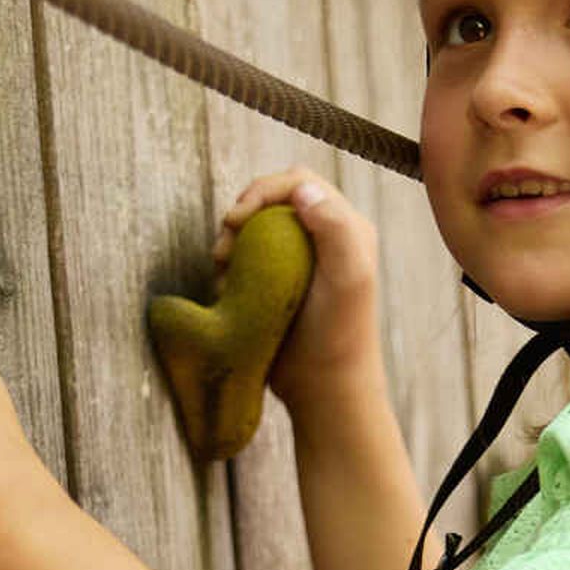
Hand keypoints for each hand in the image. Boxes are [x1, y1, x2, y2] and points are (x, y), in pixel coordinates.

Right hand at [218, 168, 381, 406]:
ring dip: (232, 240)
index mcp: (346, 226)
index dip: (263, 190)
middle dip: (243, 211)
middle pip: (274, 200)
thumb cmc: (339, 333)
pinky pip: (246, 258)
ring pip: (255, 227)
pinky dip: (230, 265)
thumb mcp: (347, 277)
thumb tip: (301, 189)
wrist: (325, 386)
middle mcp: (323, 237)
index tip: (236, 219)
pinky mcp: (276, 283)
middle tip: (225, 244)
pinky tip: (226, 288)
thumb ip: (334, 226)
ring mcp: (297, 260)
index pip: (299, 184)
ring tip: (222, 268)